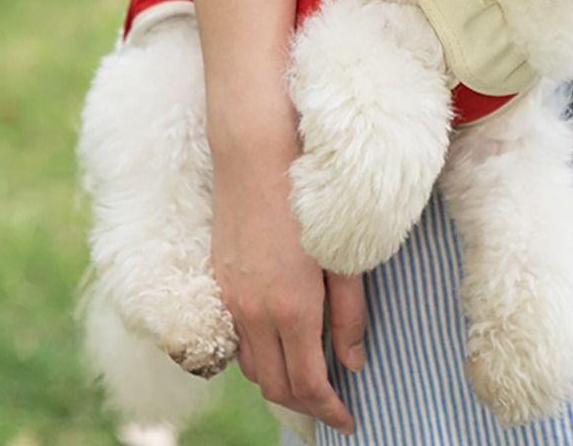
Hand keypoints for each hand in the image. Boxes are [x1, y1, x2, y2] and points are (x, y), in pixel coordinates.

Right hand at [210, 131, 365, 435]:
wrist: (254, 154)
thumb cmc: (308, 197)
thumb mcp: (343, 255)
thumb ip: (349, 311)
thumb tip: (353, 361)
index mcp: (291, 309)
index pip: (307, 384)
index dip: (328, 410)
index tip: (349, 420)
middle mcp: (254, 313)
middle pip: (275, 385)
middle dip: (304, 404)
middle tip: (332, 405)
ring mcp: (231, 298)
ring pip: (252, 365)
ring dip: (279, 379)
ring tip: (309, 374)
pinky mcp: (220, 280)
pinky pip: (237, 336)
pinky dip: (259, 352)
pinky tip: (280, 339)